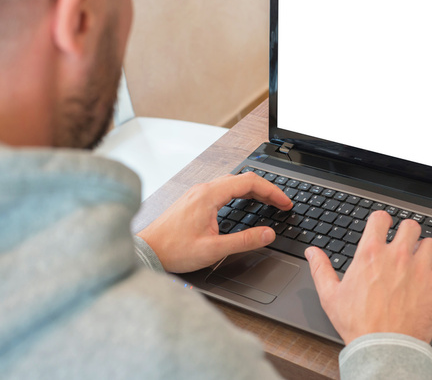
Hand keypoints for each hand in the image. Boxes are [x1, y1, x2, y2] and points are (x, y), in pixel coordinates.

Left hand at [137, 172, 291, 272]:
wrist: (146, 251)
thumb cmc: (173, 250)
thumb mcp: (213, 250)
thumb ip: (244, 241)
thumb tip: (268, 234)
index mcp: (210, 195)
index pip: (250, 182)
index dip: (272, 191)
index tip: (285, 203)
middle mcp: (204, 189)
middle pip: (243, 179)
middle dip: (266, 190)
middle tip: (282, 204)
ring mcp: (198, 193)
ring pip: (233, 183)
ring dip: (253, 190)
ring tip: (268, 202)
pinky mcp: (194, 200)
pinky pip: (223, 189)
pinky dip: (240, 193)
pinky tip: (244, 203)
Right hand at [305, 211, 431, 343]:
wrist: (383, 348)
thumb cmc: (358, 324)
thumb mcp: (330, 295)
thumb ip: (321, 269)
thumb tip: (312, 252)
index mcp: (371, 254)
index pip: (380, 218)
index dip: (381, 221)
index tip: (383, 227)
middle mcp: (396, 255)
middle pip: (410, 225)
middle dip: (406, 232)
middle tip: (404, 244)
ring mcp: (418, 268)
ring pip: (430, 242)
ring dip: (425, 248)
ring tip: (420, 258)